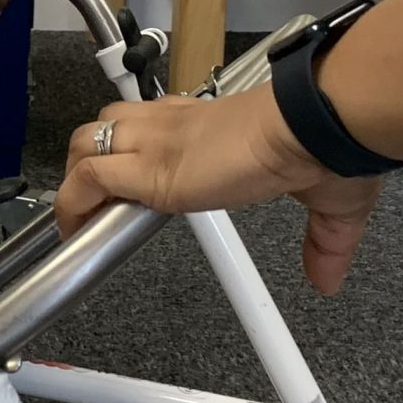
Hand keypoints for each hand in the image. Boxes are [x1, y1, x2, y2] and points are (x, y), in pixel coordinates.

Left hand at [56, 87, 383, 295]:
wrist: (310, 127)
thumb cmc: (318, 146)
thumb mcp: (324, 201)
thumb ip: (324, 242)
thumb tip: (328, 279)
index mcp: (204, 124)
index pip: (151, 124)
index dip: (134, 147)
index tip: (135, 180)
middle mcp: (171, 126)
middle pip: (106, 126)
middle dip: (90, 158)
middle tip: (95, 202)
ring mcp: (155, 144)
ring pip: (86, 145)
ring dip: (76, 179)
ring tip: (81, 220)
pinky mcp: (150, 168)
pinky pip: (89, 179)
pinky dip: (74, 201)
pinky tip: (76, 227)